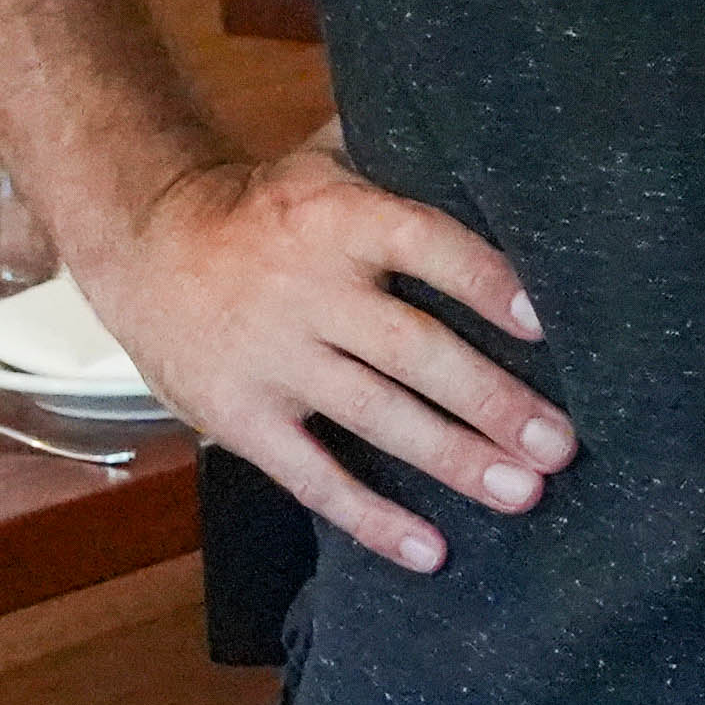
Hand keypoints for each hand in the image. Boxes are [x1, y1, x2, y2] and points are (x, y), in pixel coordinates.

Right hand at [88, 138, 570, 576]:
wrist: (144, 243)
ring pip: (376, 417)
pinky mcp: (241, 417)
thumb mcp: (324, 162)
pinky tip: (430, 550)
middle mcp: (307, 289)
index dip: (485, 281)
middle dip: (490, 399)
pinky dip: (371, 518)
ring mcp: (272, 359)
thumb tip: (499, 153)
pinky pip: (312, 477)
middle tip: (560, 444)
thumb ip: (400, 159)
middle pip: (412, 350)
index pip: (425, 244)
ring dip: (454, 459)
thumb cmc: (262, 208)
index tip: (545, 324)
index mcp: (337, 218)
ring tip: (524, 492)